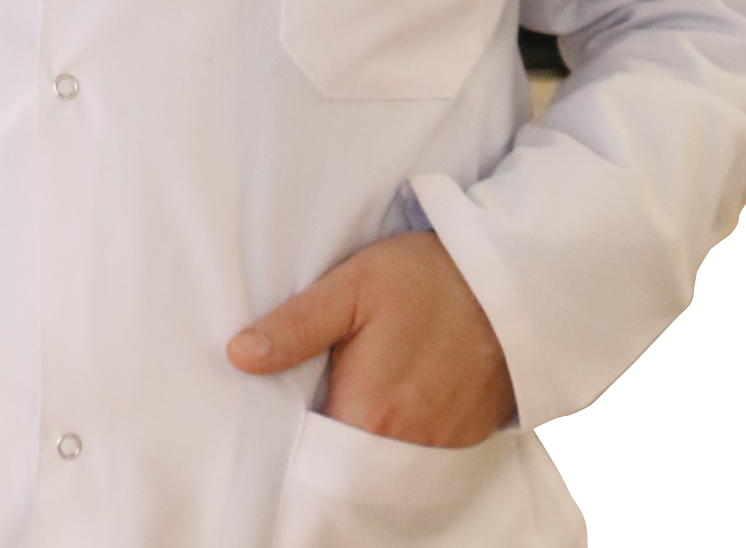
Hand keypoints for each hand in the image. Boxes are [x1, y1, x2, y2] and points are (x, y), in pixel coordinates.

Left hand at [226, 231, 514, 447]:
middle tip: (320, 405)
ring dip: (367, 443)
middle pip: (351, 468)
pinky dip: (403, 440)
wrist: (505, 278)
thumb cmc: (424, 277)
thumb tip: (240, 355)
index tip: (287, 418)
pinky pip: (422, 457)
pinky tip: (395, 405)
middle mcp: (406, 442)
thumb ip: (295, 326)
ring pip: (386, 464)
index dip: (297, 441)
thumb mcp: (351, 285)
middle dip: (331, 447)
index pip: (315, 454)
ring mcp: (442, 446)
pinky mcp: (467, 438)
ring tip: (356, 400)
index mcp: (369, 411)